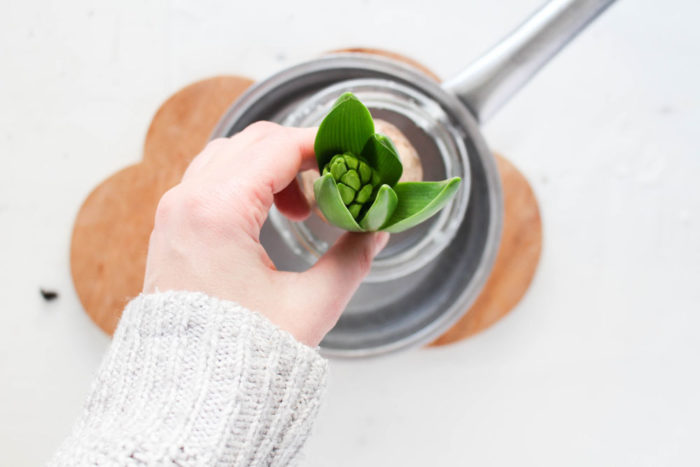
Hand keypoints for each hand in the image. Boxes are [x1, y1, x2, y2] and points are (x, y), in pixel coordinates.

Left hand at [143, 122, 389, 345]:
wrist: (189, 394)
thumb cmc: (242, 356)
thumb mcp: (311, 305)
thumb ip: (352, 258)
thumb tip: (376, 229)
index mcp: (216, 212)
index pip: (279, 148)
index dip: (325, 144)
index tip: (355, 153)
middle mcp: (186, 202)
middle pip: (253, 142)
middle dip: (301, 154)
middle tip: (336, 181)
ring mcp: (174, 212)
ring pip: (231, 156)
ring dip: (273, 167)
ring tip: (305, 208)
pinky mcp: (173, 228)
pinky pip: (212, 180)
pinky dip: (247, 182)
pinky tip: (273, 215)